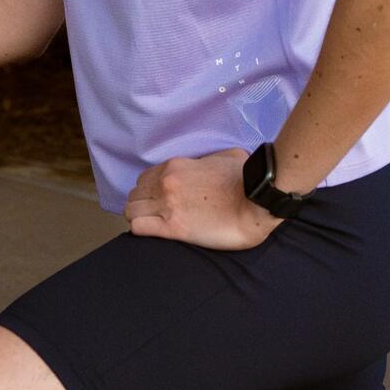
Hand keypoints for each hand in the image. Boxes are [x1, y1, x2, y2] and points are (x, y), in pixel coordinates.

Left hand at [124, 148, 284, 249]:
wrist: (257, 201)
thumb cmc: (247, 179)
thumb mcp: (227, 155)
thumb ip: (211, 158)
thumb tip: (213, 162)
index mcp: (175, 166)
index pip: (144, 178)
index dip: (148, 191)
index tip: (158, 200)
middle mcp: (166, 183)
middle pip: (135, 195)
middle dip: (142, 205)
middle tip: (156, 216)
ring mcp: (167, 205)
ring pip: (131, 210)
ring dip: (139, 218)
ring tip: (153, 226)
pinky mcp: (173, 227)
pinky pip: (138, 227)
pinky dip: (141, 230)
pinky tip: (153, 234)